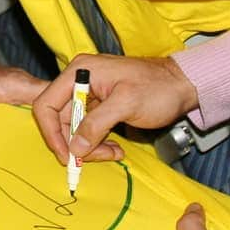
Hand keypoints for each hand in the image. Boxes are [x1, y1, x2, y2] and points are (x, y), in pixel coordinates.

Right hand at [32, 53, 197, 163]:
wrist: (182, 85)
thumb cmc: (158, 87)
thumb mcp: (127, 104)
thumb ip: (96, 124)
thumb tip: (74, 148)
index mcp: (80, 71)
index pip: (47, 103)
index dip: (51, 132)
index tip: (66, 154)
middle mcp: (79, 80)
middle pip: (60, 119)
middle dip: (75, 143)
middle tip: (97, 157)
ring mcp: (89, 94)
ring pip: (74, 128)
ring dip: (89, 147)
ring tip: (113, 153)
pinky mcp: (99, 106)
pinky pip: (88, 129)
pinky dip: (98, 143)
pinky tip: (115, 148)